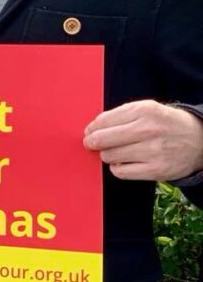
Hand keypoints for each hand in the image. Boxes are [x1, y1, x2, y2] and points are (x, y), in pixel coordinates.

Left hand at [84, 100, 202, 180]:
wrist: (198, 139)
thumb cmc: (165, 123)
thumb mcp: (146, 109)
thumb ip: (119, 115)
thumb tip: (92, 128)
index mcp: (144, 111)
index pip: (103, 120)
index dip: (91, 128)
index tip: (88, 132)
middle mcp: (148, 130)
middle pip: (103, 139)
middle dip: (92, 142)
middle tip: (91, 144)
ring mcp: (153, 151)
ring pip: (110, 156)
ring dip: (107, 155)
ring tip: (113, 152)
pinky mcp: (157, 170)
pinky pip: (121, 172)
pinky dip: (117, 168)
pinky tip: (122, 163)